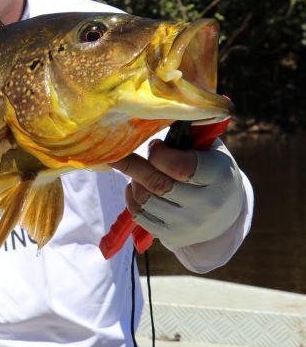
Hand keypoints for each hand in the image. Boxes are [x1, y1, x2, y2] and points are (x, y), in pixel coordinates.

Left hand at [109, 138, 243, 247]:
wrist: (225, 215)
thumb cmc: (211, 171)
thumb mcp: (211, 150)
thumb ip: (190, 134)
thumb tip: (162, 109)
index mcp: (220, 176)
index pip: (181, 167)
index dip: (159, 154)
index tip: (154, 146)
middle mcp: (207, 204)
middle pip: (158, 184)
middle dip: (134, 165)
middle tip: (122, 153)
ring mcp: (190, 224)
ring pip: (145, 200)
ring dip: (134, 181)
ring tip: (138, 172)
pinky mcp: (174, 236)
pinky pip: (140, 216)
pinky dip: (132, 198)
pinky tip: (137, 187)